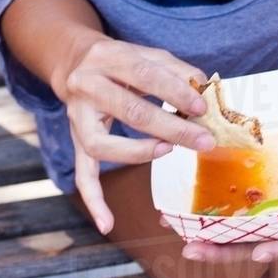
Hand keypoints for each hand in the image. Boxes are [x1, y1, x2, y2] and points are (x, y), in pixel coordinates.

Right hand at [59, 38, 215, 235]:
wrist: (75, 62)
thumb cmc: (120, 60)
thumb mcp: (144, 53)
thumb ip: (174, 68)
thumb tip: (203, 87)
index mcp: (107, 57)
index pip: (145, 74)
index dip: (175, 92)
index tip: (202, 108)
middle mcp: (87, 86)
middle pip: (130, 111)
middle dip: (171, 127)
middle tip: (202, 140)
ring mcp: (77, 117)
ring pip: (102, 145)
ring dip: (139, 153)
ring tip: (168, 151)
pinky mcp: (75, 140)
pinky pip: (82, 173)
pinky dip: (94, 201)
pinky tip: (107, 223)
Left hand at [165, 109, 277, 265]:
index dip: (277, 249)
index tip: (257, 254)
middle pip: (253, 239)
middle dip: (223, 249)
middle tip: (192, 249)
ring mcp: (265, 197)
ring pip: (234, 223)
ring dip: (205, 230)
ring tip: (174, 226)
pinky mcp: (251, 179)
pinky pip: (227, 195)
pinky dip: (204, 199)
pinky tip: (179, 197)